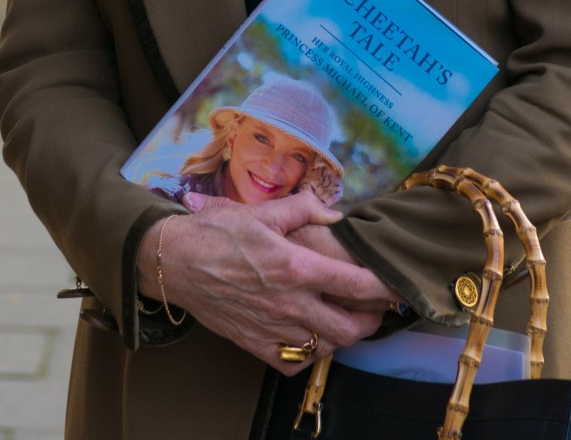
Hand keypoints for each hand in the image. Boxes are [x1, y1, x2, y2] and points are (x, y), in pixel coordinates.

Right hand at [137, 193, 385, 373]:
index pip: (356, 284)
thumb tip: (335, 214)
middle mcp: (289, 303)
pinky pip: (294, 361)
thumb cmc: (218, 231)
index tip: (395, 285)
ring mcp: (272, 328)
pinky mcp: (254, 345)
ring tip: (344, 317)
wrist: (175, 262)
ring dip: (342, 335)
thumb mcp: (262, 210)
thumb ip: (303, 209)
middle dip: (371, 319)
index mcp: (295, 266)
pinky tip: (308, 335)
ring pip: (326, 347)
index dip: (384, 287)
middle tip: (374, 305)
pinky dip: (308, 353)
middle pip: (350, 328)